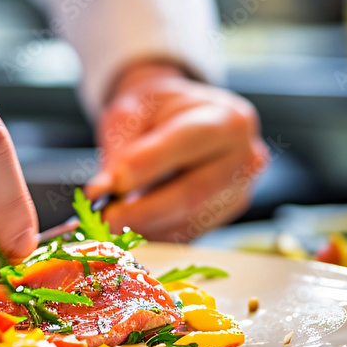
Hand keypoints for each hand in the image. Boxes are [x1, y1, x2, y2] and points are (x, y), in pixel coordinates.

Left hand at [85, 63, 267, 241]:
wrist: (178, 120)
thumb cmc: (156, 112)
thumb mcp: (132, 111)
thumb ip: (119, 147)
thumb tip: (101, 190)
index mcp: (228, 119)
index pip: (189, 141)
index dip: (150, 164)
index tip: (113, 183)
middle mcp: (244, 159)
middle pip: (193, 192)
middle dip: (143, 210)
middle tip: (104, 218)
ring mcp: (237, 193)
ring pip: (187, 221)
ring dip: (142, 228)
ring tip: (105, 223)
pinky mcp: (222, 219)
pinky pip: (184, 235)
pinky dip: (151, 234)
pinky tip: (126, 228)